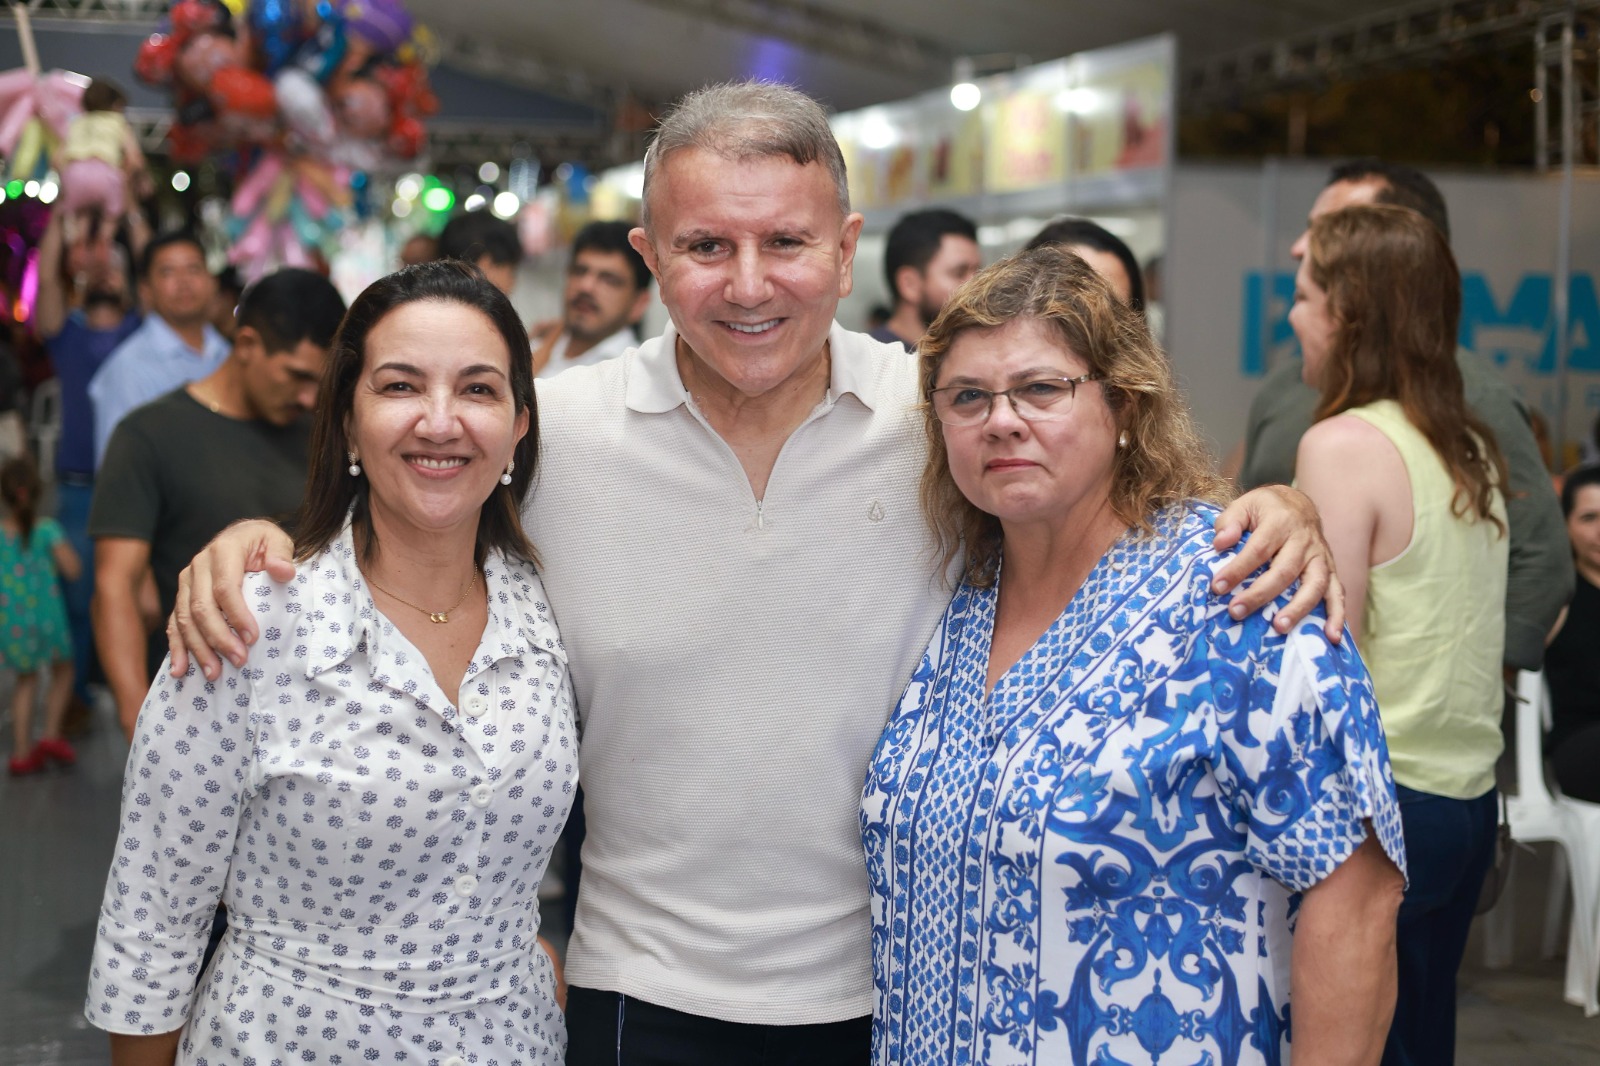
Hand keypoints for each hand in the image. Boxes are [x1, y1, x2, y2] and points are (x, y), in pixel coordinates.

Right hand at [167, 520, 295, 680]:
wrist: (241, 536)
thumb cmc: (262, 542)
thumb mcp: (276, 540)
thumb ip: (280, 554)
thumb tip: (283, 571)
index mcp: (222, 551)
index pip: (225, 587)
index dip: (237, 614)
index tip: (253, 638)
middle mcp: (198, 566)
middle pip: (201, 607)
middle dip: (219, 637)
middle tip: (238, 661)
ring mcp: (186, 583)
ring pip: (185, 619)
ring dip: (199, 649)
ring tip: (214, 673)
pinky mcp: (182, 596)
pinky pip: (175, 624)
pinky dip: (177, 648)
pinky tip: (180, 669)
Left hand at [1211, 485, 1345, 641]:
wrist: (1299, 504)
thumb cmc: (1266, 509)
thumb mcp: (1245, 505)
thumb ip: (1230, 522)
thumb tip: (1220, 543)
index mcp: (1280, 522)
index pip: (1257, 549)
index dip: (1237, 569)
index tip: (1217, 587)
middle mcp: (1304, 541)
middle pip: (1284, 571)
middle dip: (1259, 594)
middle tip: (1236, 612)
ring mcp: (1320, 557)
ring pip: (1314, 585)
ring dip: (1298, 608)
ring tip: (1279, 628)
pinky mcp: (1331, 570)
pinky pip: (1337, 593)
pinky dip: (1337, 615)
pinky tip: (1332, 636)